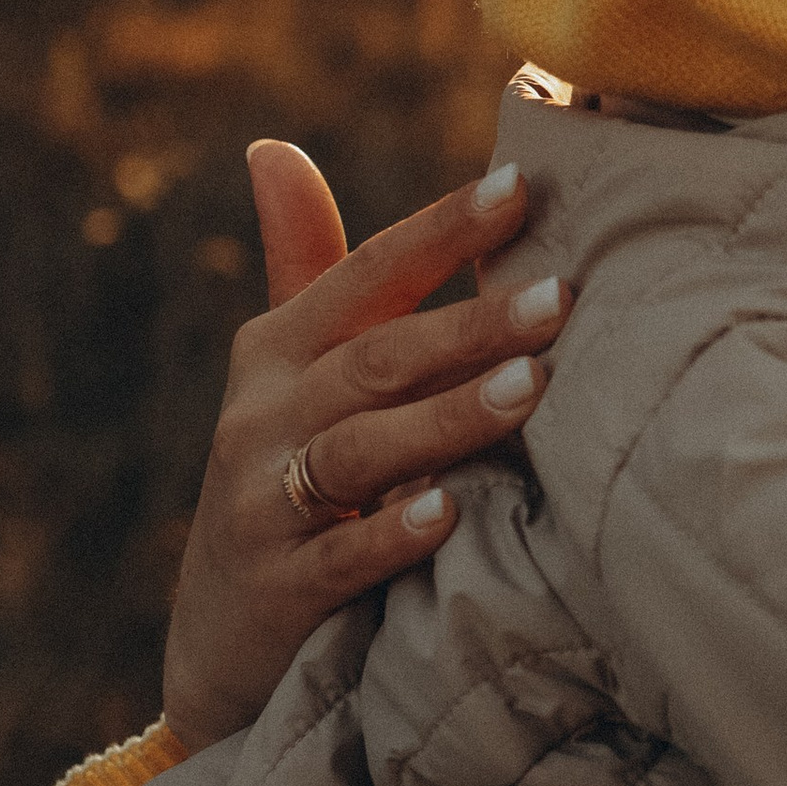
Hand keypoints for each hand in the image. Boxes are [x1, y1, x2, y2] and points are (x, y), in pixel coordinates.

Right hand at [160, 142, 571, 751]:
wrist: (224, 640)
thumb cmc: (287, 479)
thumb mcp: (290, 373)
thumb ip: (306, 264)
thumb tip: (272, 145)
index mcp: (277, 349)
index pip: (366, 272)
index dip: (440, 229)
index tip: (524, 187)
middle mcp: (263, 415)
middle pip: (375, 357)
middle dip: (469, 326)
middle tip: (562, 295)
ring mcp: (263, 502)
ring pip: (361, 447)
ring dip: (448, 416)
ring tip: (532, 385)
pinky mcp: (277, 588)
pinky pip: (337, 555)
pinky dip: (390, 532)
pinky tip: (449, 512)